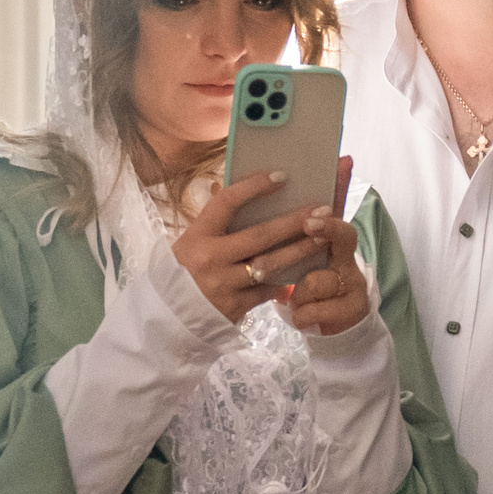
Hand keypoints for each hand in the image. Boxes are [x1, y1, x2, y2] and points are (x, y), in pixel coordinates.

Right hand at [172, 169, 328, 323]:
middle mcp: (209, 259)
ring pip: (271, 265)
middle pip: (260, 235)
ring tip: (323, 238)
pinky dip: (287, 280)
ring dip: (300, 250)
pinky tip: (306, 270)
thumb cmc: (186, 271)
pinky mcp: (235, 307)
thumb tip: (255, 196)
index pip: (226, 203)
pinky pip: (269, 290)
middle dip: (294, 222)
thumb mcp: (193, 244)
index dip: (254, 187)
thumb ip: (219, 226)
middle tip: (322, 210)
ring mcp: (223, 285)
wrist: (169, 317)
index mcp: (196, 236)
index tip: (282, 176)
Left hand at [284, 158, 369, 336]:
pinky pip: (316, 309)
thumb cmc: (308, 292)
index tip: (342, 164)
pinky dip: (303, 316)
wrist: (332, 330)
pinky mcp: (355, 307)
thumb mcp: (300, 265)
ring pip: (318, 280)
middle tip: (309, 223)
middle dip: (327, 226)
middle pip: (344, 234)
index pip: (338, 206)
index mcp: (332, 242)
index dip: (340, 184)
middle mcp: (347, 257)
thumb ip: (291, 240)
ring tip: (295, 302)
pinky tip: (301, 318)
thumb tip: (258, 200)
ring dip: (300, 294)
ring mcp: (354, 282)